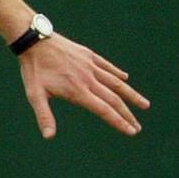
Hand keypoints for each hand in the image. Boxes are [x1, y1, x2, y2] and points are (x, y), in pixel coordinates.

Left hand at [18, 34, 149, 138]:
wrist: (35, 40)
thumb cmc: (33, 70)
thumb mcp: (35, 95)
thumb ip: (44, 116)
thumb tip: (48, 137)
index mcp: (77, 91)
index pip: (104, 110)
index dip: (119, 122)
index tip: (131, 131)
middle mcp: (89, 79)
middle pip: (114, 99)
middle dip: (127, 115)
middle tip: (138, 127)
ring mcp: (91, 66)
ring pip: (116, 82)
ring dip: (131, 95)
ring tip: (145, 105)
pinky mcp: (89, 55)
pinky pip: (107, 66)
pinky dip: (117, 73)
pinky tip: (125, 78)